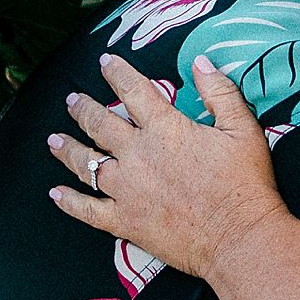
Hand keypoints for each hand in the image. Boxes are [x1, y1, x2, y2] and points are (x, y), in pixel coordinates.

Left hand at [47, 54, 285, 281]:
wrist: (239, 238)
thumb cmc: (245, 183)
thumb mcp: (243, 128)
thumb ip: (219, 92)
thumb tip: (200, 62)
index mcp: (165, 130)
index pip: (134, 91)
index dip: (117, 73)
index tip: (105, 62)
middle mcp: (137, 155)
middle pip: (100, 124)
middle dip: (83, 109)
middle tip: (72, 100)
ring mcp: (127, 190)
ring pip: (86, 163)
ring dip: (68, 149)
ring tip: (54, 140)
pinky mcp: (125, 222)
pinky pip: (88, 210)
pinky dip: (70, 201)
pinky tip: (56, 193)